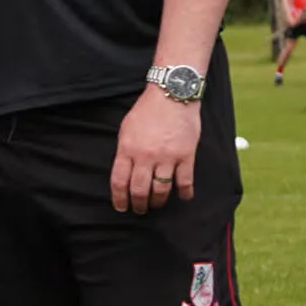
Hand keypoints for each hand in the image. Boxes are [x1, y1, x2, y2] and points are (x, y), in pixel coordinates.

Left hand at [110, 87, 200, 214]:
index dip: (119, 198)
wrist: (171, 95)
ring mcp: (166, 157)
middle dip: (138, 204)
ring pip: (161, 190)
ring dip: (158, 202)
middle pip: (139, 190)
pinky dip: (184, 193)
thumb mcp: (126, 129)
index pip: (119, 181)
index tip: (121, 207)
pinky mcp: (185, 156)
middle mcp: (145, 156)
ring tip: (156, 205)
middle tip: (139, 209)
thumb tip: (124, 170)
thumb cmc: (147, 111)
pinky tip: (183, 196)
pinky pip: (185, 182)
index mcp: (127, 149)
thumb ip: (125, 150)